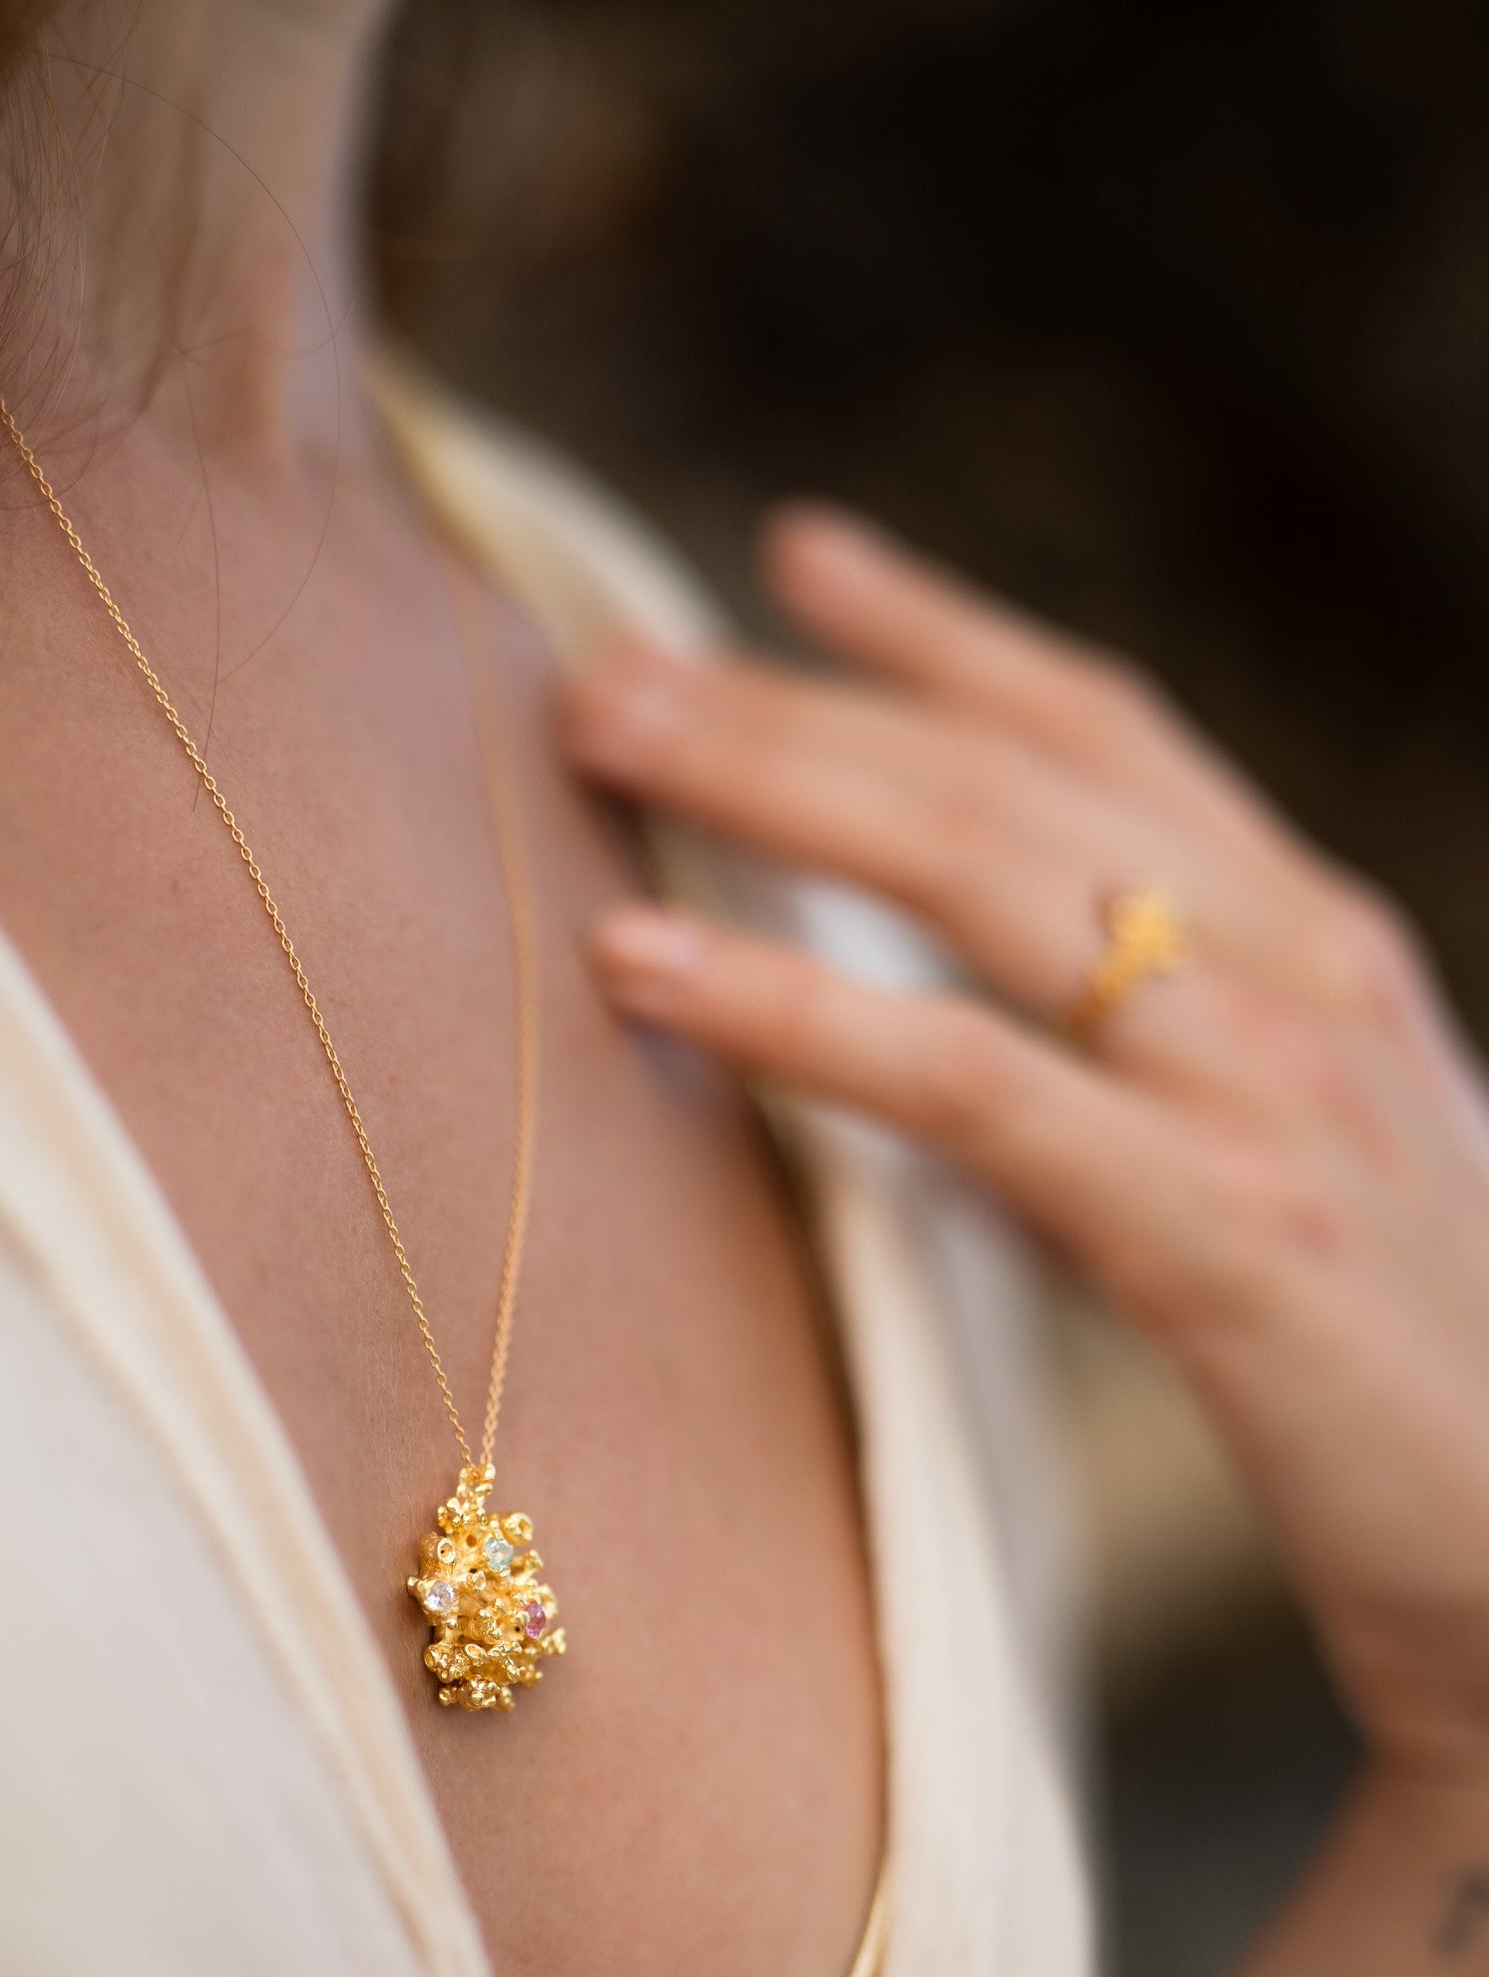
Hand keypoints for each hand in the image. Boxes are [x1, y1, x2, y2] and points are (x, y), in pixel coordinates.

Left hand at [563, 509, 1488, 1794]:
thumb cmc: (1403, 1393)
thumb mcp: (1283, 1184)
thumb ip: (1146, 1096)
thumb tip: (963, 1078)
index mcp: (1315, 946)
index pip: (1111, 735)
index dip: (948, 636)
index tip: (799, 560)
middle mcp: (1298, 973)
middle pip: (1004, 777)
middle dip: (795, 705)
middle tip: (607, 671)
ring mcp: (1271, 1087)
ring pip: (982, 877)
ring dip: (772, 788)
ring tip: (595, 740)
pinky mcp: (1226, 1228)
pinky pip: (972, 1085)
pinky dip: (795, 1011)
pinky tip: (643, 970)